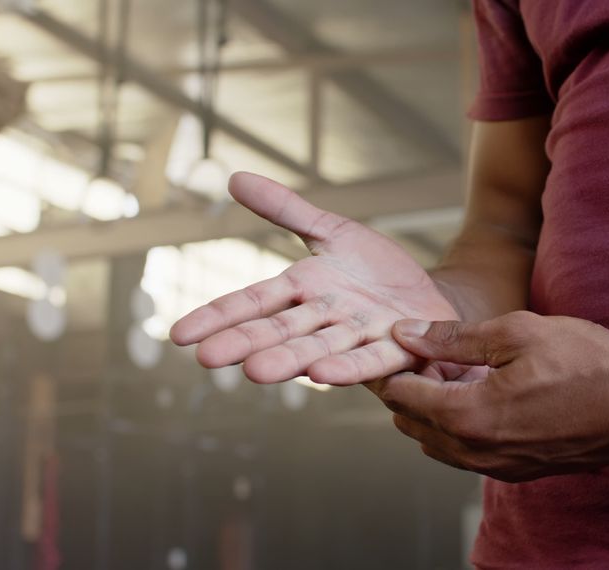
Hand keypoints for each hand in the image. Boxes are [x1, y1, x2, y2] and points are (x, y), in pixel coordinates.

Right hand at [170, 172, 462, 384]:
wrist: (429, 297)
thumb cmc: (375, 272)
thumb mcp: (331, 232)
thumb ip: (285, 210)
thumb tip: (233, 178)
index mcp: (302, 291)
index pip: (254, 302)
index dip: (218, 317)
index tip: (179, 334)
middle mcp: (324, 318)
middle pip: (279, 330)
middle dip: (245, 343)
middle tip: (208, 358)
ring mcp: (359, 335)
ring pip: (318, 347)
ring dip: (289, 359)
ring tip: (258, 371)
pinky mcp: (397, 347)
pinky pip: (370, 359)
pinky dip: (348, 366)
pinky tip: (323, 374)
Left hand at [375, 312, 608, 481]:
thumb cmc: (588, 363)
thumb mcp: (517, 333)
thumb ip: (453, 338)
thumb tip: (407, 334)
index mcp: (469, 417)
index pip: (402, 398)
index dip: (394, 367)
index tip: (399, 343)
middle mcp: (477, 453)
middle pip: (412, 425)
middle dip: (410, 389)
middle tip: (427, 353)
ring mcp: (499, 468)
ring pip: (438, 444)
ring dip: (434, 409)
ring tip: (454, 371)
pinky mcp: (519, 471)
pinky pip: (468, 453)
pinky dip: (459, 426)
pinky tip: (481, 393)